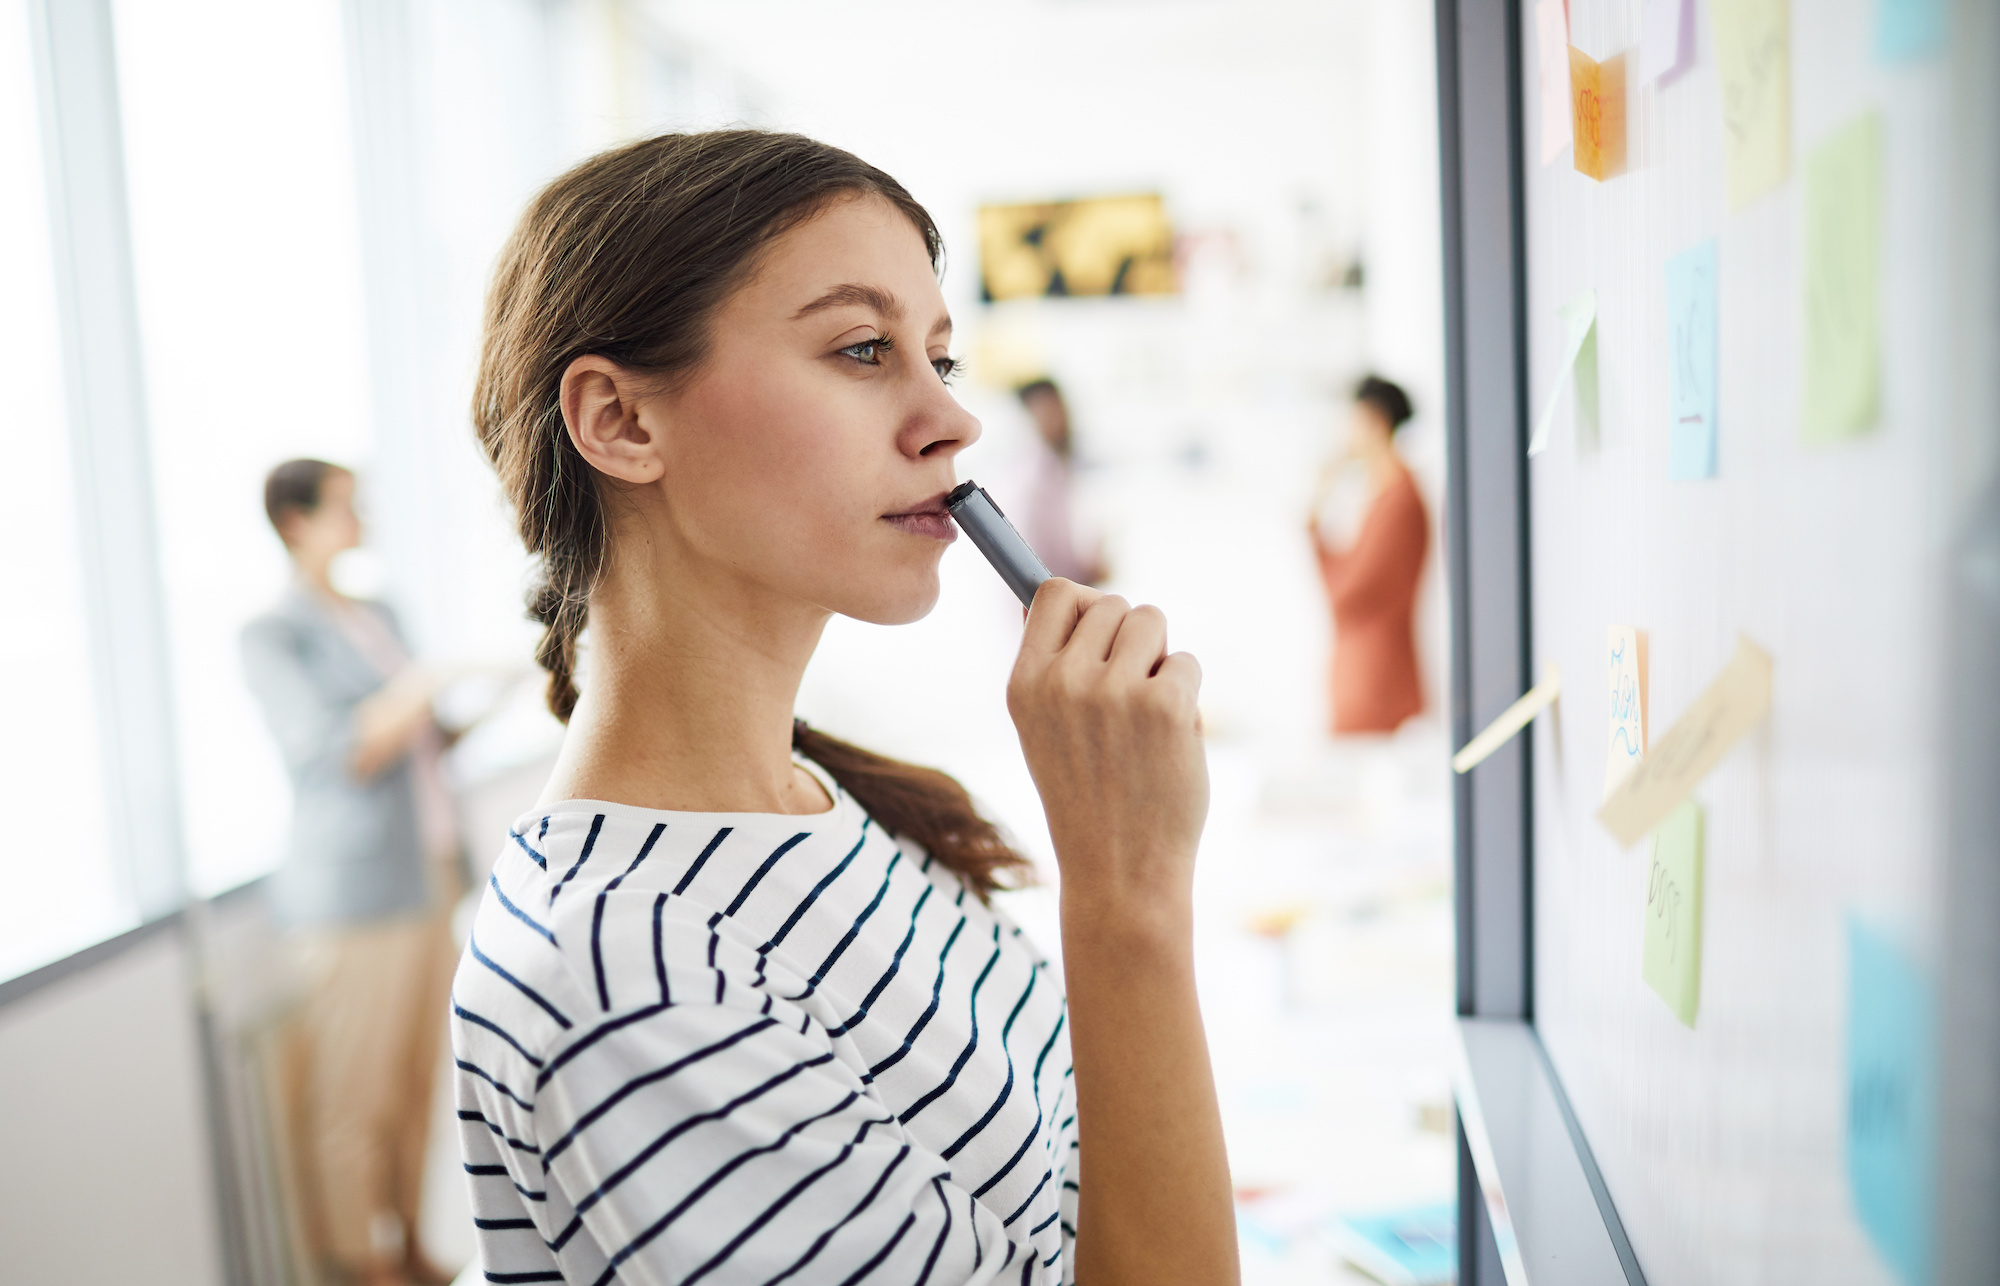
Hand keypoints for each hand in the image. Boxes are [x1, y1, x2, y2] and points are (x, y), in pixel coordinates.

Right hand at [1007, 579, 1207, 926]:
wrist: (1120, 872)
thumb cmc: (1087, 798)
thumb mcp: (1041, 730)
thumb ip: (1051, 665)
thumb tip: (1063, 595)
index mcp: (1024, 684)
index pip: (1054, 593)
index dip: (1083, 603)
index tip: (1098, 633)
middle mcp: (1063, 681)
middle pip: (1111, 603)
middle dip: (1129, 638)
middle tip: (1128, 696)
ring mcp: (1115, 691)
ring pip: (1152, 621)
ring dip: (1160, 659)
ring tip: (1148, 716)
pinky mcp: (1165, 705)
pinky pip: (1186, 662)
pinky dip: (1187, 695)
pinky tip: (1171, 740)